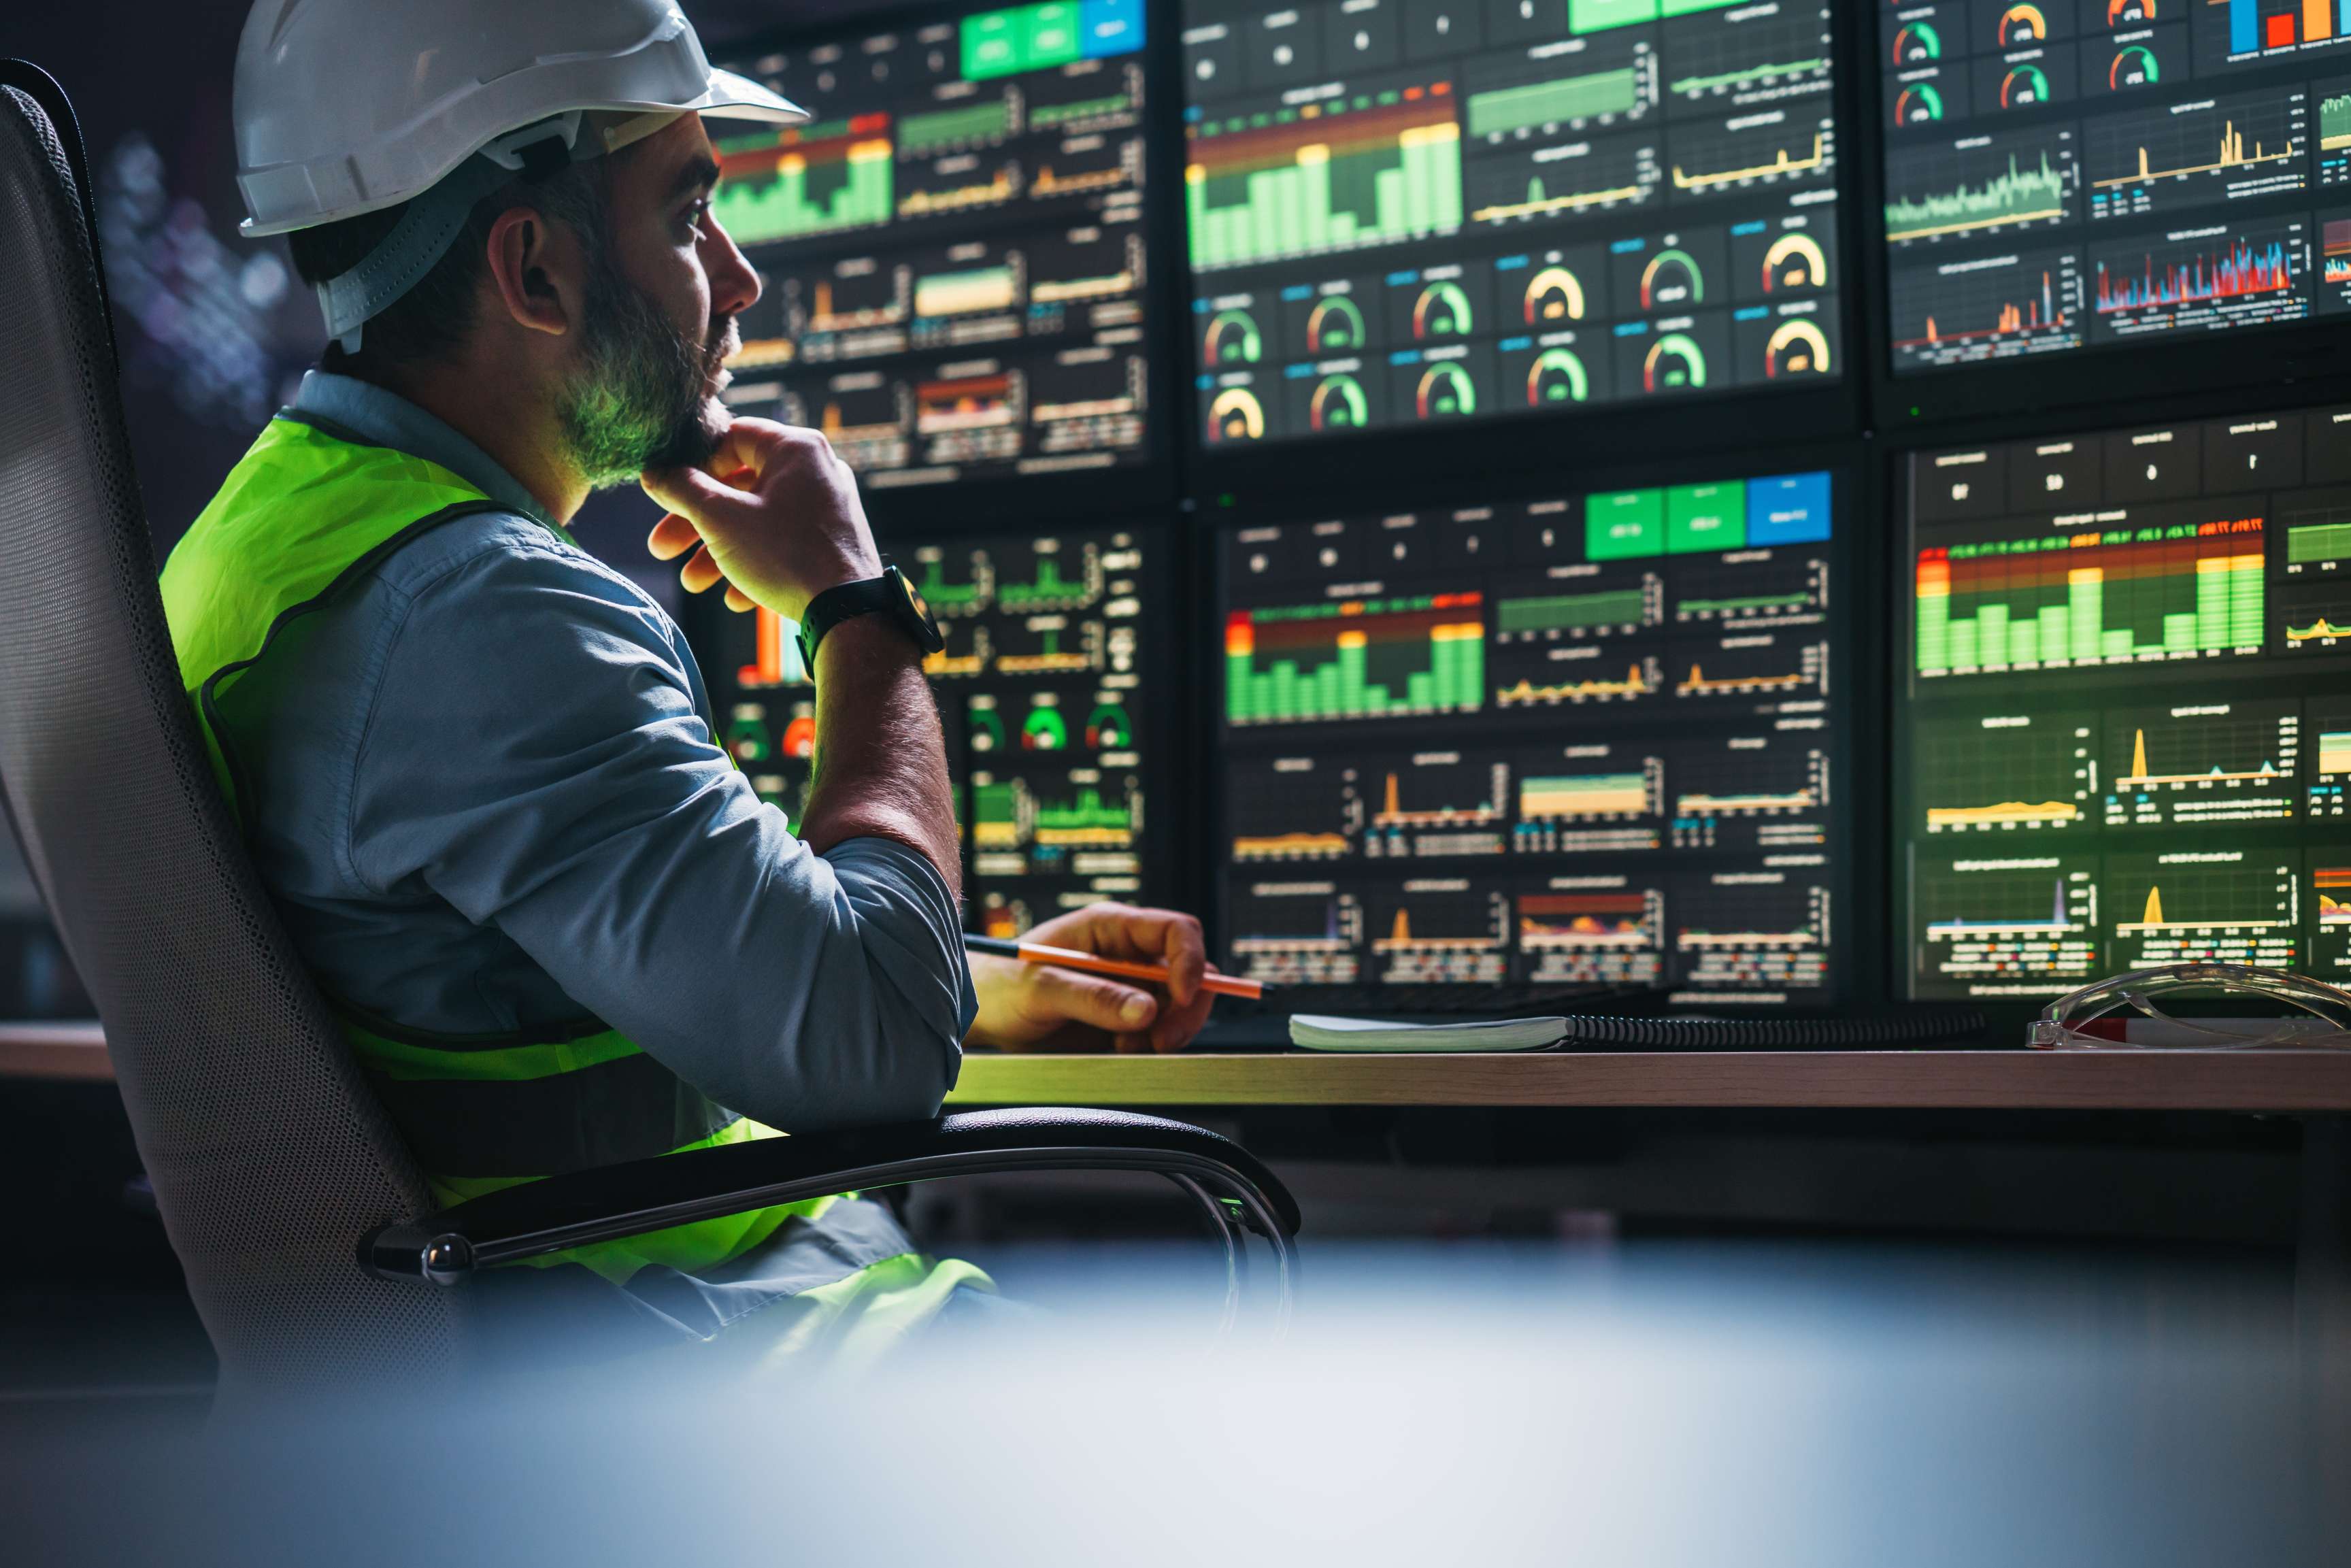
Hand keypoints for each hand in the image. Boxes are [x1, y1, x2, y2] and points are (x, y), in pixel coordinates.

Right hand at [641, 417, 881, 619]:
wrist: (849, 613)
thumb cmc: (786, 556)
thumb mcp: (720, 518)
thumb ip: (681, 489)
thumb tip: (654, 472)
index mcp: (795, 448)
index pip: (731, 437)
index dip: (693, 464)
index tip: (667, 492)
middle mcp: (817, 470)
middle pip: (740, 486)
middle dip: (696, 522)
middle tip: (662, 547)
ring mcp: (829, 507)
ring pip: (759, 520)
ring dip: (719, 551)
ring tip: (694, 583)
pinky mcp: (833, 541)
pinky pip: (785, 543)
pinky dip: (756, 564)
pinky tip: (736, 598)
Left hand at [964, 904, 1218, 1054]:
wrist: (982, 1014)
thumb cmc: (1003, 985)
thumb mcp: (1041, 989)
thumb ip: (1092, 997)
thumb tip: (1146, 1010)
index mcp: (1111, 927)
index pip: (1177, 930)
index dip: (1190, 961)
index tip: (1179, 998)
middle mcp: (1128, 954)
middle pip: (1191, 972)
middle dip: (1186, 1008)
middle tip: (1161, 1040)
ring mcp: (1130, 987)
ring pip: (1180, 1007)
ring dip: (1165, 1031)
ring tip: (1121, 1044)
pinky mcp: (1125, 1018)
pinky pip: (1159, 1031)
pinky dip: (1149, 1046)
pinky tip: (1115, 1048)